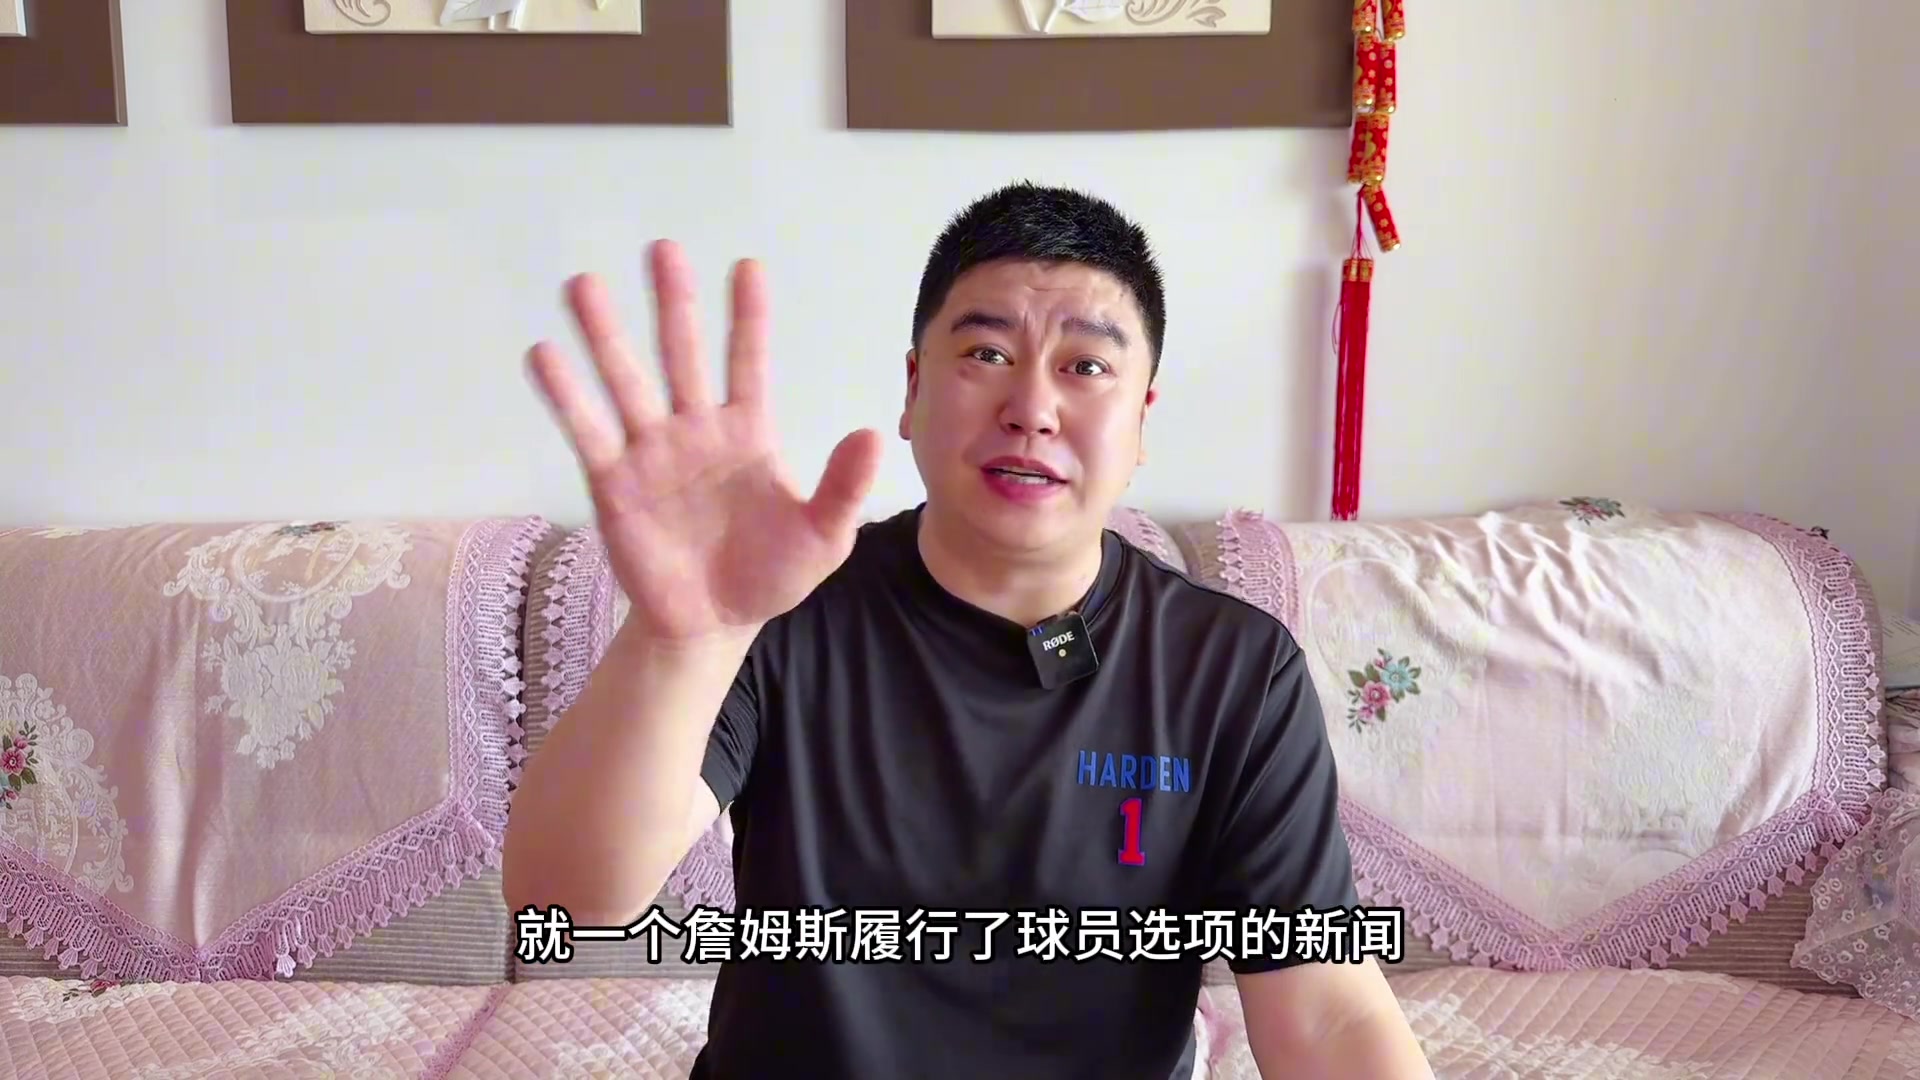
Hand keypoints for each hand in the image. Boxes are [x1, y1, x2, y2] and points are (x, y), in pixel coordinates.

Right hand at [527, 241, 882, 644]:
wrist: (714, 625)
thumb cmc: (771, 576)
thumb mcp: (823, 536)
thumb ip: (843, 486)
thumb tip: (871, 433)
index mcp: (748, 433)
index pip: (748, 362)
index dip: (748, 317)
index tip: (747, 266)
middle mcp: (696, 430)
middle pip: (683, 354)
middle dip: (673, 303)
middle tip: (662, 249)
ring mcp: (652, 454)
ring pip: (627, 381)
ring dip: (605, 335)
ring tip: (582, 285)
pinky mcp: (614, 484)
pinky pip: (588, 433)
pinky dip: (567, 396)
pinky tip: (545, 355)